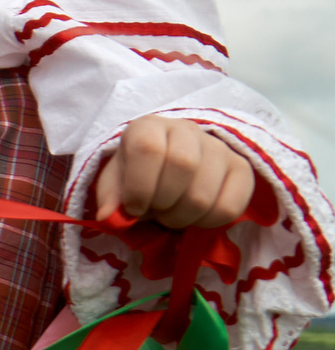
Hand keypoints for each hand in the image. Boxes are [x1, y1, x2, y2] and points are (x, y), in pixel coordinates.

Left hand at [93, 116, 255, 229]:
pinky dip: (207, 222)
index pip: (148, 148)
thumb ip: (110, 199)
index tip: (134, 208)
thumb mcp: (115, 183)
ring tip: (171, 215)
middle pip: (183, 166)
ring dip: (182, 217)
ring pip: (204, 194)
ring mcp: (219, 148)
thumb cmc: (137, 175)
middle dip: (163, 203)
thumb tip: (108, 218)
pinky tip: (195, 217)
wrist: (168, 170)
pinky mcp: (241, 169)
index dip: (140, 186)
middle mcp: (186, 130)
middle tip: (155, 212)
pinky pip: (230, 207)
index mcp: (148, 127)